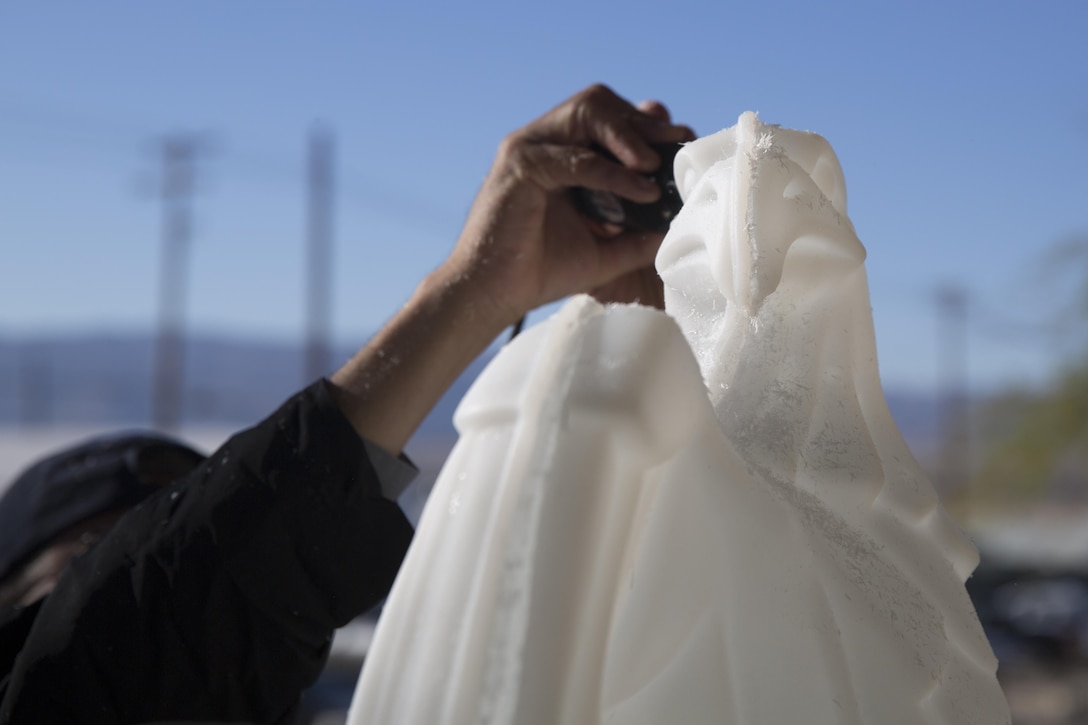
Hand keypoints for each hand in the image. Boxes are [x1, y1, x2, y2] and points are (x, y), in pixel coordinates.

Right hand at [440, 84, 692, 324]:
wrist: (493, 294)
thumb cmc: (539, 271)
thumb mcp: (605, 251)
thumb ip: (640, 235)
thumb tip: (682, 226)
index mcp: (560, 153)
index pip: (608, 116)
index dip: (647, 125)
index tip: (682, 144)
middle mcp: (543, 141)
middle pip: (599, 102)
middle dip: (643, 122)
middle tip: (676, 147)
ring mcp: (528, 147)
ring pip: (587, 113)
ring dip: (630, 135)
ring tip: (657, 165)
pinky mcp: (519, 165)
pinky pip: (576, 158)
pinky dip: (614, 174)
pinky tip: (642, 191)